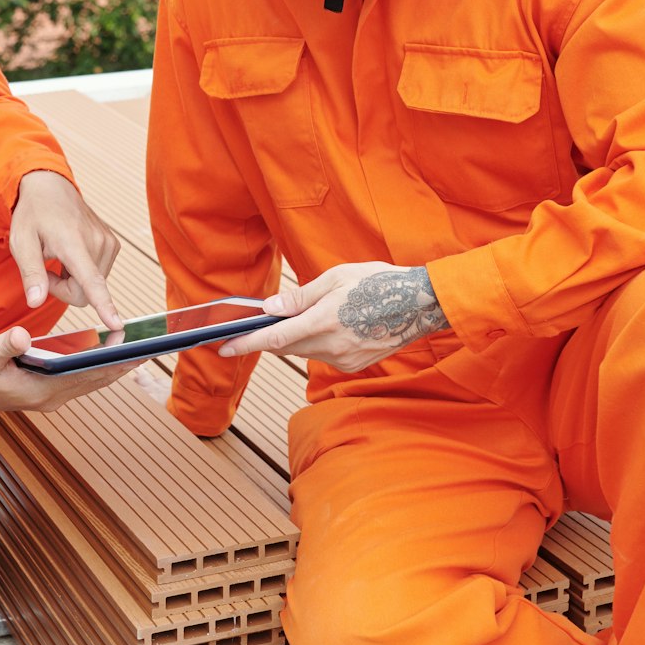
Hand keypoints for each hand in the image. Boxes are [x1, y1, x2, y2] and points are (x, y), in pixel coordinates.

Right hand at [0, 325, 136, 413]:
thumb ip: (3, 345)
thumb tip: (23, 336)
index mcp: (40, 391)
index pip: (86, 376)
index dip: (113, 363)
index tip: (136, 351)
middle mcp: (51, 398)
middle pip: (97, 379)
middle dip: (124, 363)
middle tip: (153, 345)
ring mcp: (51, 396)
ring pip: (92, 380)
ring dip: (116, 365)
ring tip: (141, 347)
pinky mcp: (48, 390)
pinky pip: (82, 378)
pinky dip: (99, 366)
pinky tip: (112, 353)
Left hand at [7, 171, 122, 329]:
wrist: (50, 187)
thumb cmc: (33, 214)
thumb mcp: (21, 242)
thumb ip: (30, 273)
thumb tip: (36, 301)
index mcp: (73, 243)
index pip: (91, 281)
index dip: (104, 305)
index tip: (117, 323)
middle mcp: (97, 242)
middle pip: (85, 293)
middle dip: (63, 289)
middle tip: (46, 269)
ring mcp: (108, 243)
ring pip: (93, 287)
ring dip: (73, 280)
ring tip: (59, 257)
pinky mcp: (113, 245)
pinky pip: (98, 275)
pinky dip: (82, 272)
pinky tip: (71, 254)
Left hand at [217, 262, 448, 372]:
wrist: (421, 305)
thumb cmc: (379, 282)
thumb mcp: (337, 277)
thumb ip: (300, 296)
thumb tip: (271, 307)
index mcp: (323, 322)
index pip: (273, 338)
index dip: (244, 344)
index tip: (223, 347)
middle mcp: (331, 347)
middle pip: (285, 348)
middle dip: (268, 338)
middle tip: (256, 326)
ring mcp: (344, 360)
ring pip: (305, 352)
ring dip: (295, 339)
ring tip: (308, 317)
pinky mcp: (354, 366)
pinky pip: (324, 356)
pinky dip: (318, 343)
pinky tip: (333, 326)